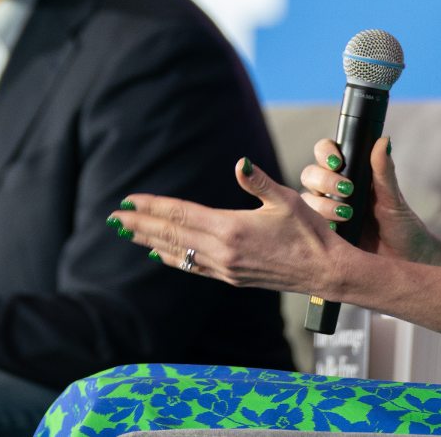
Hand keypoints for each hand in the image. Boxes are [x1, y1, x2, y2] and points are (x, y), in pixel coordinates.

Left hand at [110, 158, 353, 296]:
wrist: (327, 272)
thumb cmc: (311, 233)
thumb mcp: (287, 200)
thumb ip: (258, 181)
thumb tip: (240, 162)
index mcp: (231, 229)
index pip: (180, 214)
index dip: (152, 207)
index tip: (129, 201)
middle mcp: (222, 252)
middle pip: (171, 234)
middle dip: (139, 224)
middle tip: (113, 217)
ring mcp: (226, 268)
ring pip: (178, 252)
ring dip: (150, 240)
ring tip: (127, 233)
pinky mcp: (232, 278)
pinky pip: (193, 267)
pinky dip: (172, 258)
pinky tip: (160, 253)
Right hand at [301, 137, 435, 262]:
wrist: (405, 261)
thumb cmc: (402, 226)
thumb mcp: (393, 198)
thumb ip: (384, 171)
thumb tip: (384, 140)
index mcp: (350, 174)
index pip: (326, 153)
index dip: (325, 152)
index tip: (337, 161)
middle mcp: (333, 190)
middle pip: (310, 173)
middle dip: (324, 179)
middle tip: (347, 189)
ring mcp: (325, 211)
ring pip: (307, 198)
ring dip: (323, 204)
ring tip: (347, 215)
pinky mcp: (321, 233)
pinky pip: (307, 224)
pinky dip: (318, 224)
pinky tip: (336, 229)